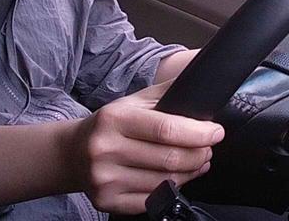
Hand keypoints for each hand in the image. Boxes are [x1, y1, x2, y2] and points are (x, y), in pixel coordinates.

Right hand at [68, 80, 223, 213]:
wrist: (72, 153)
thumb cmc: (111, 124)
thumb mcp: (134, 101)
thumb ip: (168, 93)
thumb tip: (203, 86)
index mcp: (115, 119)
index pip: (166, 129)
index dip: (198, 133)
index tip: (216, 132)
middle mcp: (106, 149)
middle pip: (170, 158)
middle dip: (199, 153)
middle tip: (209, 148)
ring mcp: (105, 179)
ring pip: (165, 181)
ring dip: (191, 171)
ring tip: (198, 161)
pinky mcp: (106, 201)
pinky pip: (152, 200)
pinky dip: (173, 189)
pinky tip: (179, 177)